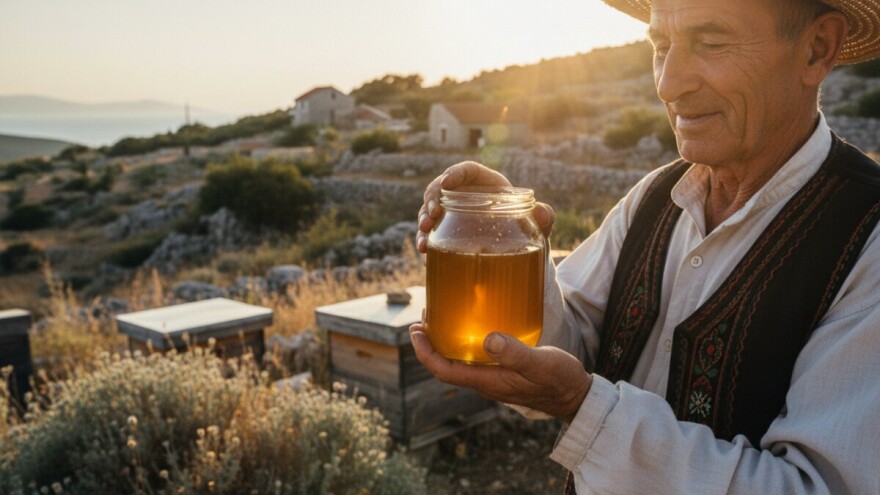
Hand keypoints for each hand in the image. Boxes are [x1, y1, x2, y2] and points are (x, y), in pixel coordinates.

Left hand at [409, 323, 590, 422]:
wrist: (576, 397)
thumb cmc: (560, 381)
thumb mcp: (541, 364)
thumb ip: (516, 353)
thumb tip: (489, 340)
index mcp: (488, 382)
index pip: (444, 370)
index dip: (425, 352)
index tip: (415, 331)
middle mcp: (485, 382)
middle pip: (446, 365)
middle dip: (430, 344)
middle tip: (422, 318)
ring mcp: (493, 379)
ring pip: (459, 361)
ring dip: (445, 342)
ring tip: (439, 318)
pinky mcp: (503, 372)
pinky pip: (474, 359)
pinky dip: (464, 342)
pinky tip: (472, 326)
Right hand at [416, 161, 555, 252]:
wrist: (517, 248)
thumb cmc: (526, 228)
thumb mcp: (537, 222)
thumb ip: (544, 217)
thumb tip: (542, 211)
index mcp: (485, 183)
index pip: (466, 170)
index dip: (454, 173)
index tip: (446, 183)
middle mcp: (465, 194)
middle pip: (440, 187)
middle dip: (431, 199)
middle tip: (432, 215)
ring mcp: (452, 212)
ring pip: (429, 208)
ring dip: (423, 219)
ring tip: (424, 234)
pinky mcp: (446, 230)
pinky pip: (430, 230)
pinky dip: (425, 238)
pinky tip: (424, 249)